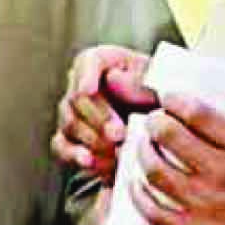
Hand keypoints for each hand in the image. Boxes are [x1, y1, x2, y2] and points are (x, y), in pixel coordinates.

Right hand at [52, 45, 155, 184]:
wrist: (162, 130)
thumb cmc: (161, 101)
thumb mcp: (160, 86)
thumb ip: (139, 81)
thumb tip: (113, 80)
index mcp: (105, 62)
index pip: (89, 61)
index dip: (85, 75)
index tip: (88, 91)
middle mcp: (83, 84)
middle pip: (77, 98)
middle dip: (99, 118)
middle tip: (120, 134)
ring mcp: (73, 112)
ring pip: (70, 123)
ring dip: (93, 140)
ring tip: (118, 152)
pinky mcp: (69, 138)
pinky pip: (62, 146)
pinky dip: (76, 155)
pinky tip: (93, 162)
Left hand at [127, 93, 224, 224]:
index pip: (200, 115)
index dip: (178, 102)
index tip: (170, 98)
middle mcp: (222, 173)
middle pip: (170, 137)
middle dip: (156, 124)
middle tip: (154, 121)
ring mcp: (208, 205)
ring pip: (156, 172)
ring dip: (144, 155)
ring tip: (143, 149)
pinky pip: (156, 214)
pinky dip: (140, 199)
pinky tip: (137, 189)